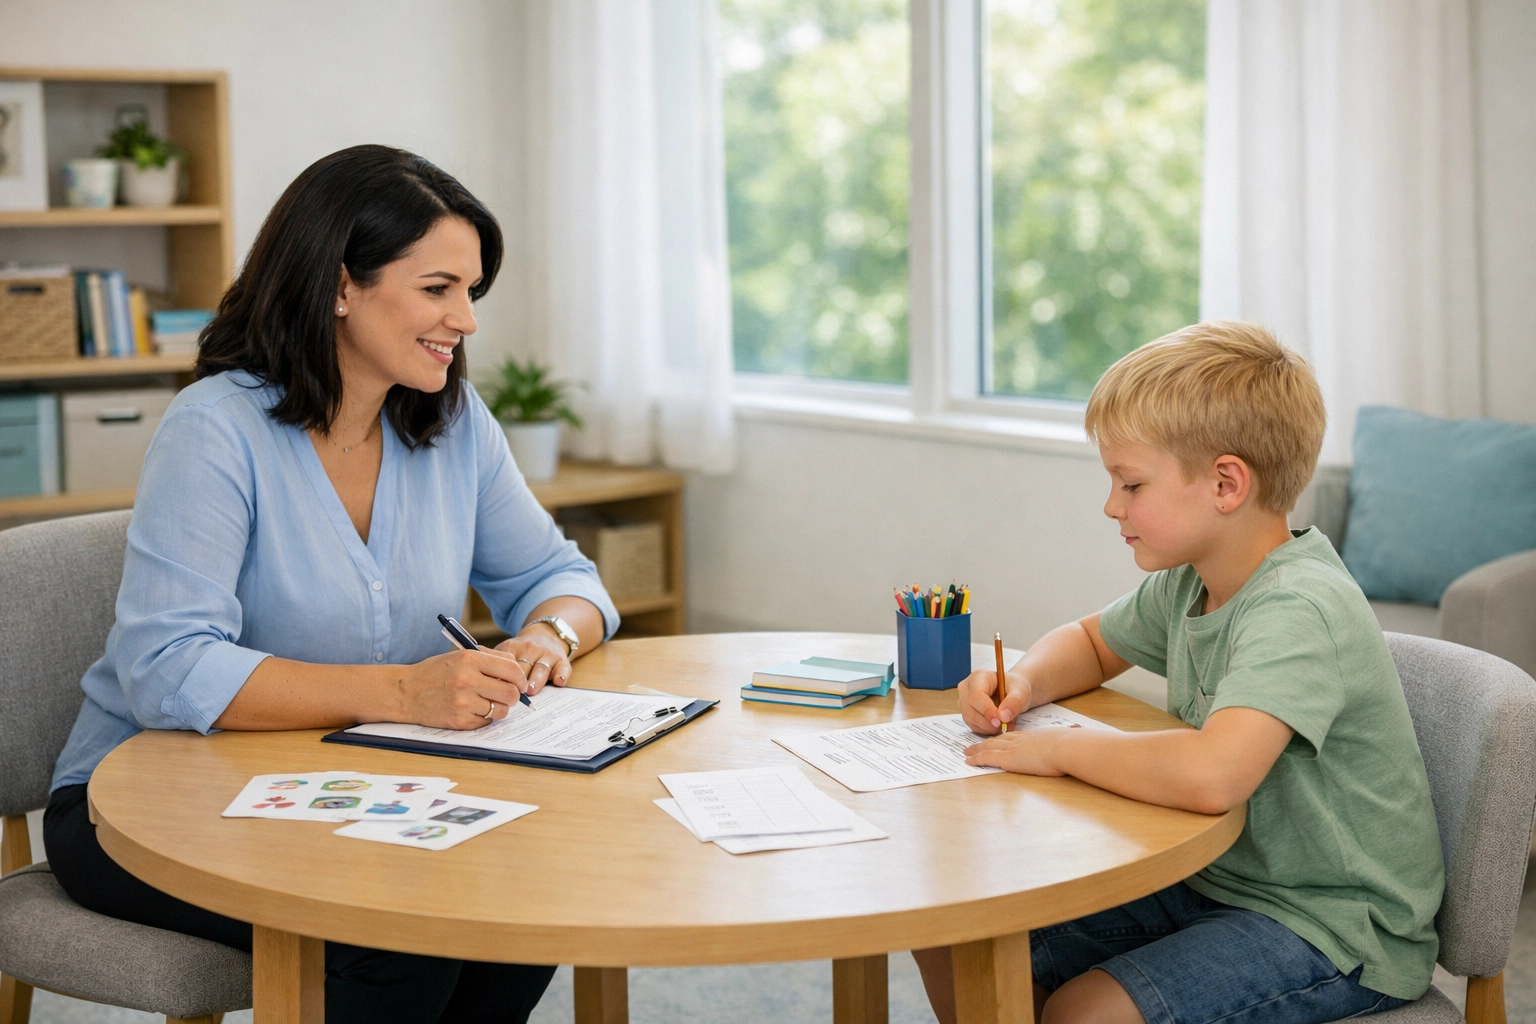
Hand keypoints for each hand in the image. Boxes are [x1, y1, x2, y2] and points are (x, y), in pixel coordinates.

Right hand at [397, 649, 531, 729]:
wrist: (405, 692)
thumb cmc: (435, 672)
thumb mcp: (460, 655)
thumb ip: (490, 658)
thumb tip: (517, 667)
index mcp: (470, 659)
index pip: (511, 669)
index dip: (521, 678)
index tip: (520, 683)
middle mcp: (467, 680)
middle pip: (511, 692)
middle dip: (514, 695)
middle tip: (507, 695)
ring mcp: (463, 702)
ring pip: (501, 710)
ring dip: (499, 708)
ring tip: (487, 702)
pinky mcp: (459, 721)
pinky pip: (486, 722)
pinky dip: (484, 718)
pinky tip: (472, 709)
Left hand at [495, 630, 571, 694]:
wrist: (545, 634)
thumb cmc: (521, 652)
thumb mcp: (505, 651)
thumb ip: (495, 665)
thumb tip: (487, 688)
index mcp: (512, 647)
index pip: (504, 664)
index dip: (501, 678)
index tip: (497, 689)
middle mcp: (530, 649)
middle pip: (522, 668)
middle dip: (518, 682)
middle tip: (513, 695)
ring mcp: (547, 654)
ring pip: (541, 669)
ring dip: (535, 680)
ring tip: (530, 690)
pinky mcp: (562, 660)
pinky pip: (563, 668)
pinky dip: (562, 675)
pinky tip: (559, 681)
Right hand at [957, 668, 1031, 734]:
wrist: (1013, 692)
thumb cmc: (1015, 687)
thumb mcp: (1021, 691)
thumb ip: (1014, 702)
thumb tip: (1003, 716)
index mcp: (979, 677)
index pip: (976, 695)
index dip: (986, 710)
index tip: (1000, 721)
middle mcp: (967, 688)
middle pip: (970, 710)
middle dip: (988, 722)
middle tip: (1005, 726)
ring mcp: (964, 701)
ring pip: (970, 720)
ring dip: (988, 728)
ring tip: (1005, 725)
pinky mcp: (966, 712)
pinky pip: (973, 726)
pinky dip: (986, 730)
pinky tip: (998, 727)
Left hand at [964, 729, 1065, 775]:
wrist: (1066, 747)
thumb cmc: (1072, 745)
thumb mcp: (1070, 737)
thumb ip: (1071, 736)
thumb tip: (1080, 731)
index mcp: (1035, 736)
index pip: (1017, 736)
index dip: (1006, 737)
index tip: (1000, 738)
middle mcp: (1021, 740)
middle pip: (1000, 739)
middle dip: (987, 741)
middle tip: (975, 744)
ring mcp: (1013, 748)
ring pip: (989, 747)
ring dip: (977, 749)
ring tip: (967, 752)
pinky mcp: (1008, 759)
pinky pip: (987, 758)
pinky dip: (977, 759)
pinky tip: (969, 761)